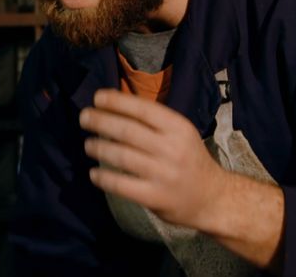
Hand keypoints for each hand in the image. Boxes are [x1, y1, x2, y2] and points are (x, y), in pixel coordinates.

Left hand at [79, 88, 227, 231]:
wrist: (211, 198)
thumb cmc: (189, 159)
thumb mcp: (181, 134)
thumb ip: (154, 122)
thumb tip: (114, 105)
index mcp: (178, 128)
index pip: (143, 109)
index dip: (117, 101)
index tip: (97, 97)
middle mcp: (172, 149)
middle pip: (127, 130)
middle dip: (100, 121)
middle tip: (83, 117)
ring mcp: (163, 174)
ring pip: (121, 156)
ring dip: (98, 147)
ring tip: (88, 144)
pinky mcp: (155, 197)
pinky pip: (121, 185)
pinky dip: (103, 178)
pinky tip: (94, 173)